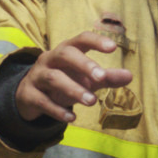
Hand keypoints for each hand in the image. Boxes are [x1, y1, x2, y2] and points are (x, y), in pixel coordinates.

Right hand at [15, 31, 132, 122]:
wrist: (29, 96)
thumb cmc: (64, 81)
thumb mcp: (85, 79)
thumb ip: (106, 78)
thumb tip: (129, 76)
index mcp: (66, 50)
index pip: (81, 39)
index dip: (95, 41)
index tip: (113, 47)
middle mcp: (50, 59)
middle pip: (65, 55)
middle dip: (83, 64)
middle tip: (101, 77)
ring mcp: (37, 76)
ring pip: (53, 78)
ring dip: (73, 89)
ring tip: (91, 101)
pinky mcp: (28, 95)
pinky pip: (42, 101)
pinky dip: (57, 110)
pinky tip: (72, 118)